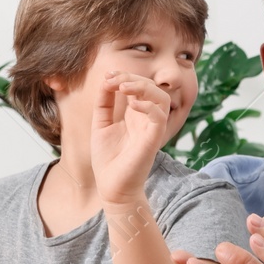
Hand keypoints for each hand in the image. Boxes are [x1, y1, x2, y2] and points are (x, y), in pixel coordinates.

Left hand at [92, 72, 169, 205]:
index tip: (108, 76)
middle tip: (114, 79)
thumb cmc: (108, 159)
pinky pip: (160, 117)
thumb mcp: (101, 124)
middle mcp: (146, 119)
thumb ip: (105, 103)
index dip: (125, 76)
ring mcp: (151, 129)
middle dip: (133, 77)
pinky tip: (132, 105)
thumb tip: (106, 80)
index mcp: (135, 115)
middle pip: (152, 87)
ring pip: (162, 98)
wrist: (112, 187)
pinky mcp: (153, 140)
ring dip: (144, 87)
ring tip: (124, 87)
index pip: (139, 86)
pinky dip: (148, 106)